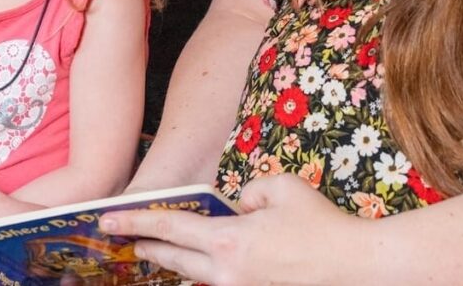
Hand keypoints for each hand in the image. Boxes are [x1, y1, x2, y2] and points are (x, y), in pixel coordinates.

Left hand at [100, 174, 369, 285]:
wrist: (353, 268)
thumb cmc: (320, 224)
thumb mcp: (283, 187)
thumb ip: (250, 192)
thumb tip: (239, 207)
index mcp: (228, 242)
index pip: (170, 229)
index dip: (136, 222)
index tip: (109, 219)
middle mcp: (226, 273)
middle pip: (174, 260)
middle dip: (148, 247)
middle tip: (126, 239)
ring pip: (197, 276)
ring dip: (178, 262)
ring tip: (163, 251)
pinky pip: (221, 283)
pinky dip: (209, 272)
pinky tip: (208, 263)